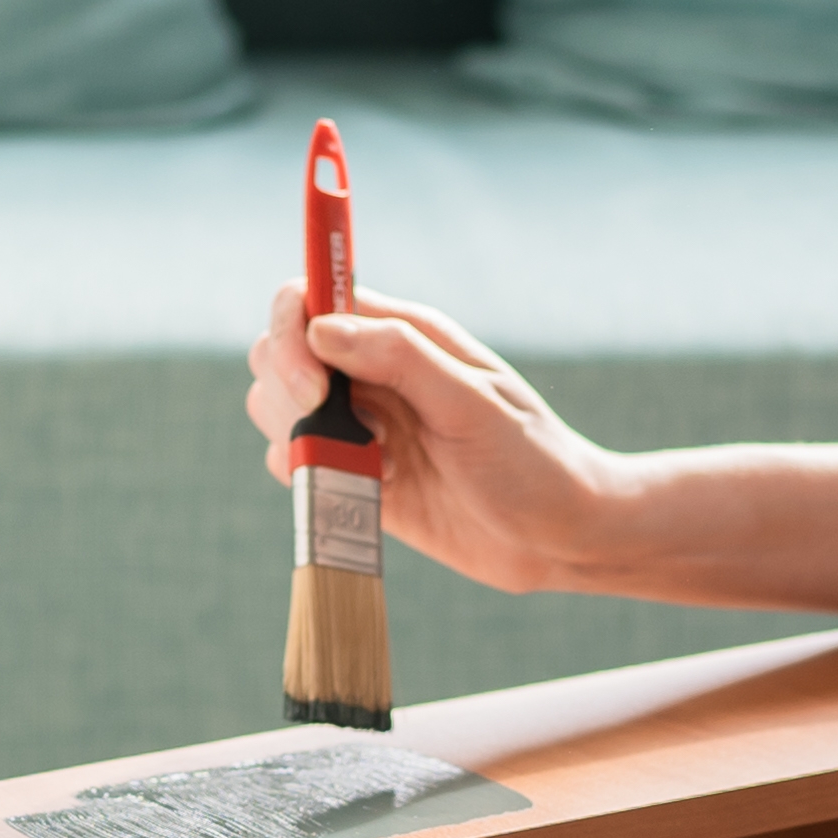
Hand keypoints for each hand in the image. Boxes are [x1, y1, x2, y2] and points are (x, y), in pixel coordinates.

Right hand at [245, 284, 632, 595]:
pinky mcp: (357, 475)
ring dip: (303, 439)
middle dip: (287, 393)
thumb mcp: (472, 403)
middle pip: (276, 354)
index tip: (312, 386)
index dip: (290, 334)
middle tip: (346, 434)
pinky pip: (296, 463)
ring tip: (378, 463)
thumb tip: (321, 330)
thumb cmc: (532, 461)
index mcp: (403, 335)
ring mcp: (361, 424)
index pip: (307, 300)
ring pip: (278, 409)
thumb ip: (399, 358)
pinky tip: (376, 488)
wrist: (561, 537)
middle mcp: (372, 372)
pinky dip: (313, 477)